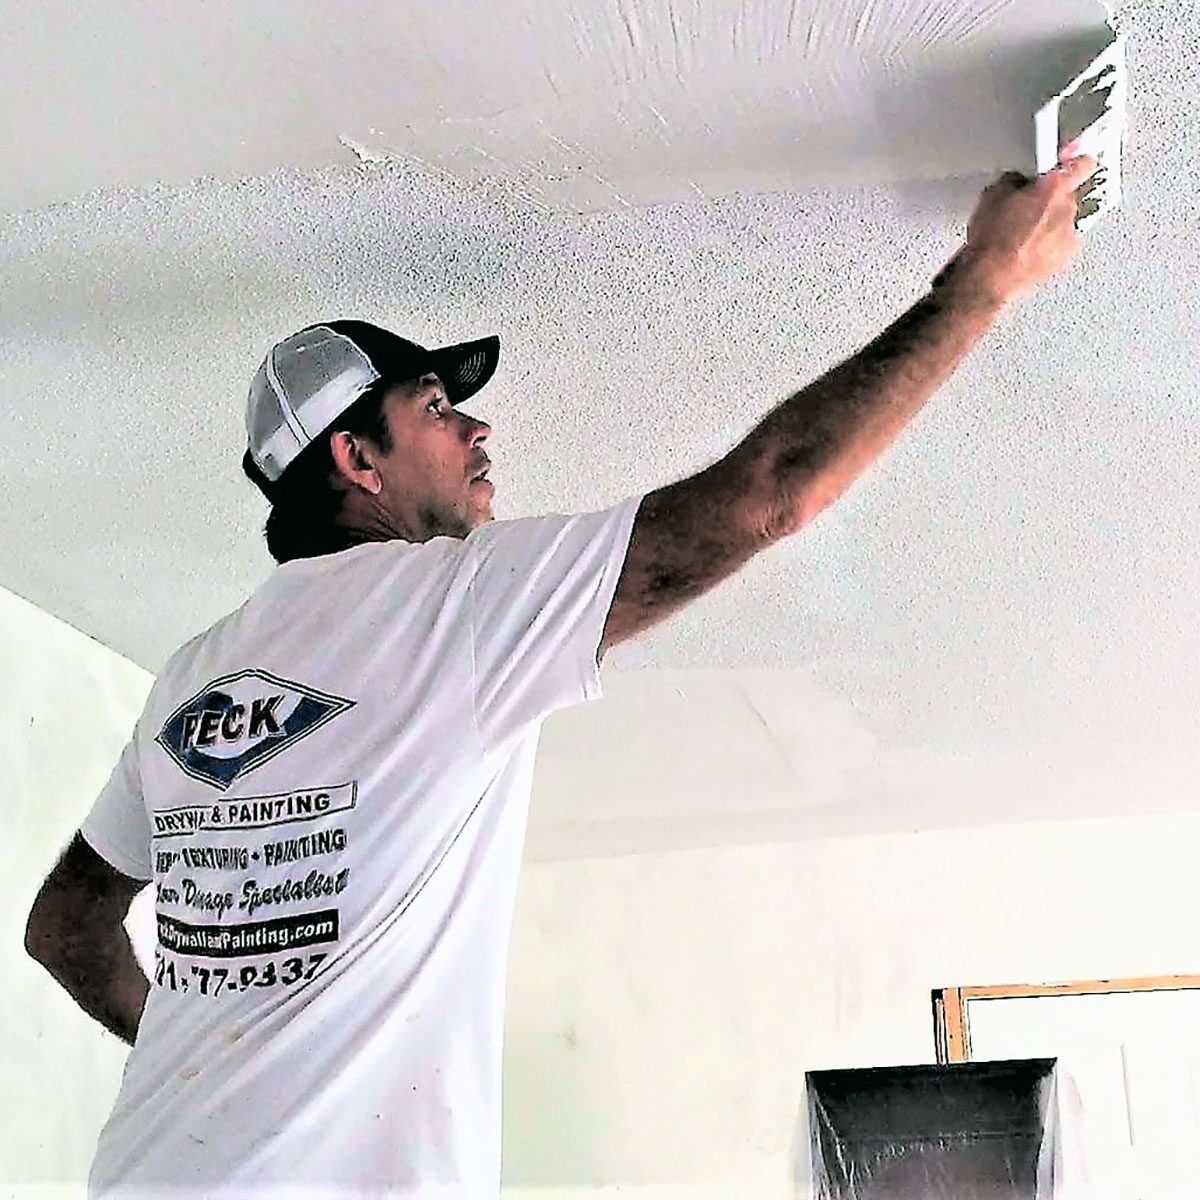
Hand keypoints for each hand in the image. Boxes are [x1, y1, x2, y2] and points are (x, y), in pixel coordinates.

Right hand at [938, 157, 1096, 306]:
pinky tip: (1026, 249)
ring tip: (1021, 234)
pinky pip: (1059, 245)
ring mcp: (1067, 236)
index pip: (1081, 164)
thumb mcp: (993, 195)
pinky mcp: (1062, 259)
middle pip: (1068, 196)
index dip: (1076, 161)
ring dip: (1048, 224)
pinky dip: (1047, 246)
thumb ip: (1016, 180)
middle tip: (1026, 209)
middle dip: (1050, 200)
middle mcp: (1068, 210)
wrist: (988, 277)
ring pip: (1063, 222)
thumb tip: (1018, 181)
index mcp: (1054, 187)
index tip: (1074, 161)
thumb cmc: (991, 241)